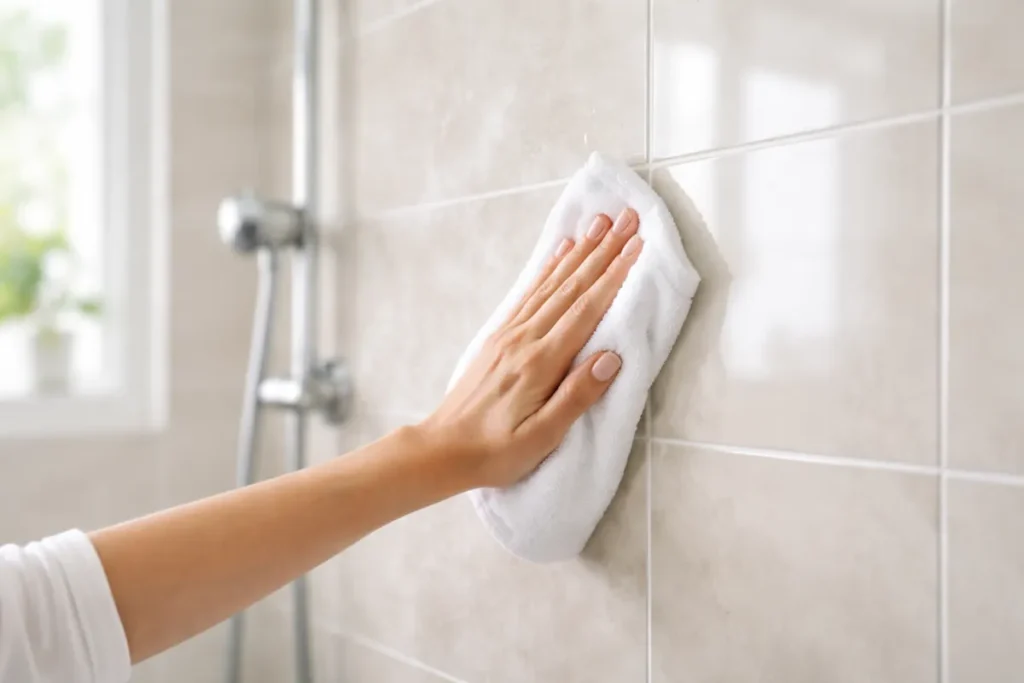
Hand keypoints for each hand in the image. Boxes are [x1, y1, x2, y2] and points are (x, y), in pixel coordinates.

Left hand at [421, 207, 642, 488]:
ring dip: (579, 251)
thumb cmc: (496, 451)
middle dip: (603, 251)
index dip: (614, 276)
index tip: (637, 246)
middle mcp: (525, 339)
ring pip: (551, 283)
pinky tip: (560, 252)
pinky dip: (548, 268)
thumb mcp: (542, 437)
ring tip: (600, 223)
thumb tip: (611, 358)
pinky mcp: (500, 336)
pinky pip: (530, 292)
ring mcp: (510, 334)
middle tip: (627, 219)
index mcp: (540, 362)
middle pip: (572, 287)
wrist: (443, 449)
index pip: (586, 310)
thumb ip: (577, 396)